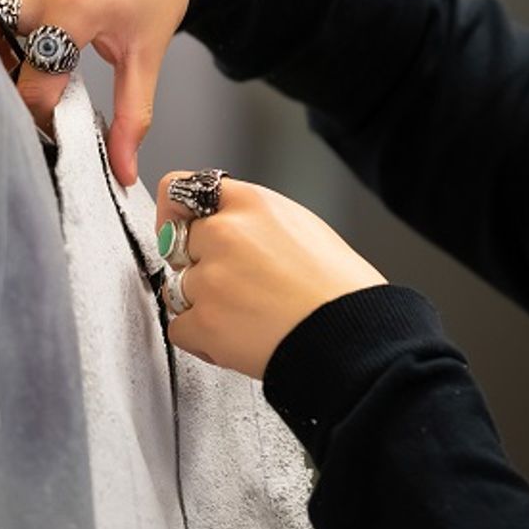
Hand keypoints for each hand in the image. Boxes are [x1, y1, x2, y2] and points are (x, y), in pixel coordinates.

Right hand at [0, 0, 208, 185]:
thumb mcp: (150, 50)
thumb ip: (133, 115)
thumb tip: (124, 170)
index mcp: (73, 8)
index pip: (34, 86)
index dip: (42, 121)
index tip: (57, 136)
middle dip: (2, 93)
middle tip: (27, 116)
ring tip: (22, 86)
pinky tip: (21, 58)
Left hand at [155, 172, 387, 379]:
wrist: (354, 335)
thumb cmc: (341, 288)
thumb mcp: (301, 225)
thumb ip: (252, 219)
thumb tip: (221, 225)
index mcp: (251, 203)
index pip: (179, 189)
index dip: (175, 213)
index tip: (177, 227)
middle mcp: (225, 234)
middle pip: (175, 243)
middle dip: (197, 263)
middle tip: (235, 284)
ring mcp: (211, 280)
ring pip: (177, 288)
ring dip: (202, 304)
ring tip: (246, 314)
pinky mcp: (205, 324)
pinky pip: (179, 328)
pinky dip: (202, 339)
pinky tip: (237, 338)